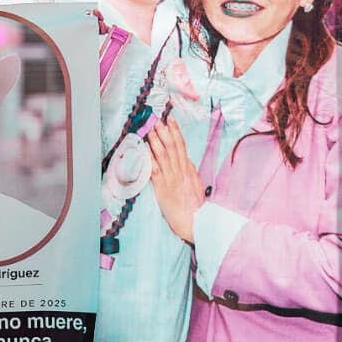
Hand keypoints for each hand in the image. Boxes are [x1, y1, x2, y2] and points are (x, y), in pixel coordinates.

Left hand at [148, 118, 204, 242]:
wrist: (194, 222)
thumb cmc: (195, 205)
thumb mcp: (196, 184)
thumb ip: (190, 171)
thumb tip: (187, 159)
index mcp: (189, 170)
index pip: (182, 146)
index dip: (176, 132)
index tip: (171, 120)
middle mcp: (180, 172)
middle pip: (172, 147)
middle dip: (164, 132)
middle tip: (157, 119)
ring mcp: (170, 179)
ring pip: (163, 156)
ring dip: (156, 141)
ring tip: (150, 129)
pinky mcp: (162, 188)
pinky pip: (154, 170)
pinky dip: (150, 158)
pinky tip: (145, 149)